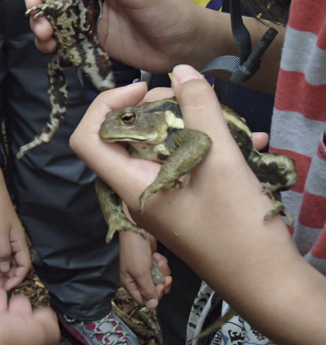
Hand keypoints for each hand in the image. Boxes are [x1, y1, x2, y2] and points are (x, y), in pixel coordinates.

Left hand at [0, 167, 30, 289]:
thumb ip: (3, 253)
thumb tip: (6, 270)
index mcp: (20, 240)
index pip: (25, 265)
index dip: (17, 278)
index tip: (4, 288)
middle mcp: (15, 240)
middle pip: (16, 264)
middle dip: (7, 277)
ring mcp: (6, 236)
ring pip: (7, 259)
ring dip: (0, 271)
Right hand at [23, 0, 216, 72]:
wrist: (183, 48)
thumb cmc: (167, 10)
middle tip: (37, 13)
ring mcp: (87, 13)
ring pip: (52, 13)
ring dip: (41, 23)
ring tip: (45, 36)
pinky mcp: (88, 37)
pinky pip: (61, 37)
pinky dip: (50, 42)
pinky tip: (51, 48)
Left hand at [70, 65, 325, 343]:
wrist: (267, 283)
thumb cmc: (239, 229)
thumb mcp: (221, 162)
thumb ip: (199, 110)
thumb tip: (181, 70)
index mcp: (130, 185)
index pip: (87, 139)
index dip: (104, 105)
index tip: (144, 90)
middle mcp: (136, 190)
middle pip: (126, 136)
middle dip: (157, 108)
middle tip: (195, 98)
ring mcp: (158, 197)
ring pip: (159, 146)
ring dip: (189, 125)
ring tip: (229, 119)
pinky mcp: (180, 200)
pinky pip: (181, 162)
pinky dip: (206, 146)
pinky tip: (249, 140)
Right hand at [118, 230, 170, 308]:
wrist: (137, 229)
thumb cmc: (136, 252)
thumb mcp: (140, 273)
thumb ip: (147, 290)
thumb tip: (152, 307)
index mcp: (130, 283)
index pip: (143, 300)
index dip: (153, 297)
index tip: (159, 287)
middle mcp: (137, 278)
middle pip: (154, 291)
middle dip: (161, 284)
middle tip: (166, 278)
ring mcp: (145, 270)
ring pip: (159, 280)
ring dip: (162, 272)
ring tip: (159, 262)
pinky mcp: (152, 262)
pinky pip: (161, 269)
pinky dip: (161, 263)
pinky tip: (157, 255)